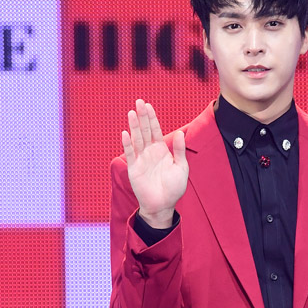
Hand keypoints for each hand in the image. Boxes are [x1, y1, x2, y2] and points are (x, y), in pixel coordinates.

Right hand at [121, 99, 187, 224]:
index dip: (152, 118)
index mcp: (161, 150)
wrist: (163, 205)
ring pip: (137, 139)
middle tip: (139, 102)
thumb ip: (179, 150)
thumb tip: (180, 133)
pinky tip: (125, 133)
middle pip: (145, 131)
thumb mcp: (181, 168)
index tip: (148, 106)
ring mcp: (141, 159)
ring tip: (132, 112)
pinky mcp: (134, 169)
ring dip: (134, 126)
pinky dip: (128, 144)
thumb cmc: (174, 188)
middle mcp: (150, 152)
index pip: (156, 130)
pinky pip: (131, 154)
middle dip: (142, 117)